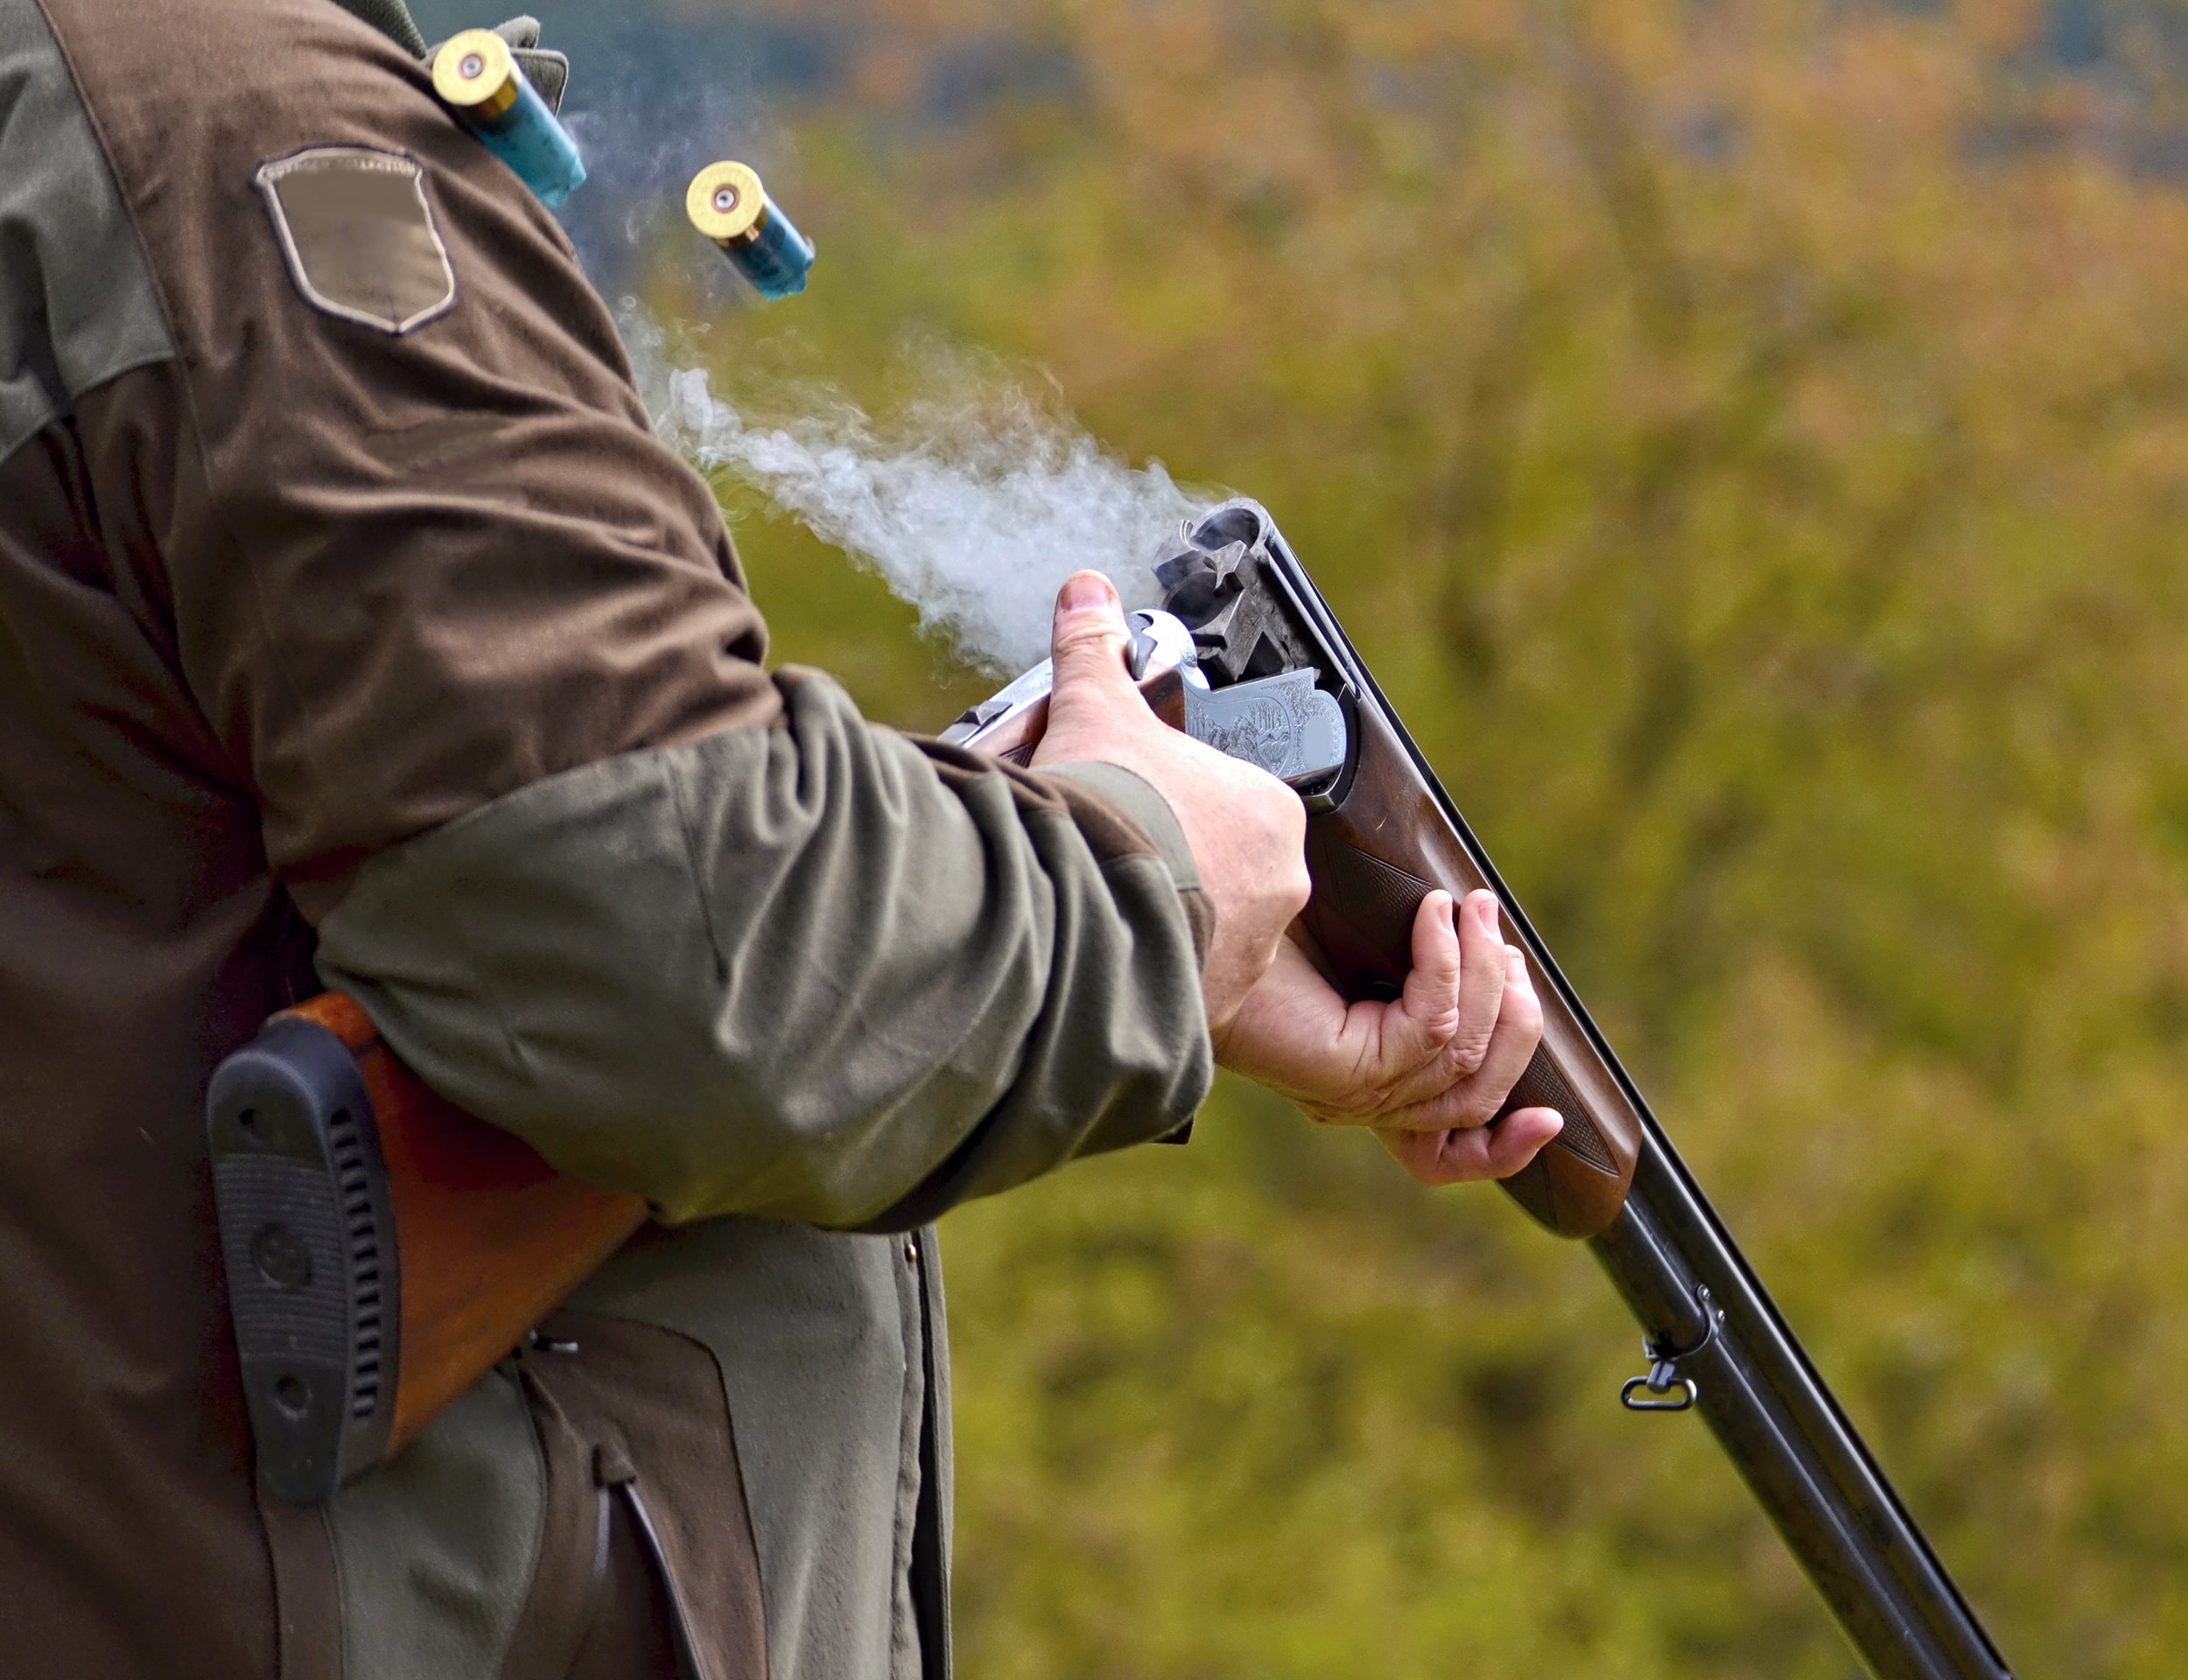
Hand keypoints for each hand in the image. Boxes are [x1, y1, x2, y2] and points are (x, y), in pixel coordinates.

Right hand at [1030, 571, 1308, 1032]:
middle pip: (1232, 872)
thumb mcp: (1093, 712)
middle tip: (1118, 857)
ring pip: (1215, 933)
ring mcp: (1252, 950)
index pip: (1236, 808)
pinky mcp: (1215, 1004)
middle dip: (1181, 868)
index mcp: (1270, 811)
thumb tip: (1087, 591)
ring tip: (1105, 907)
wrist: (1079, 900)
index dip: (1182, 807)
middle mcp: (1280, 883)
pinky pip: (1188, 986)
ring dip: (1170, 923)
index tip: (1140, 809)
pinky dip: (1152, 973)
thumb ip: (1094, 652)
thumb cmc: (1104, 803)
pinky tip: (1107, 953)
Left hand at [1217, 888, 1564, 1186]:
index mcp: (1371, 1082)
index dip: (1506, 1150)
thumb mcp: (1358, 945)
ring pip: (1470, 1054)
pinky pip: (1435, 1025)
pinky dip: (1448, 962)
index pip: (1450, 1154)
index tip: (1554, 1120)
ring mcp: (1361, 1091)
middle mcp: (1368, 1100)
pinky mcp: (1351, 1071)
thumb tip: (1471, 917)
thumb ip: (1413, 957)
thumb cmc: (1260, 927)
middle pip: (1484, 1091)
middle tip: (1499, 934)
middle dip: (1515, 1013)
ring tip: (1474, 908)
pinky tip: (1432, 915)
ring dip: (1489, 973)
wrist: (1188, 924)